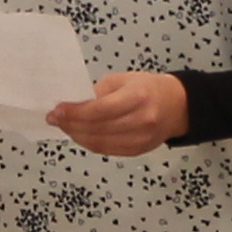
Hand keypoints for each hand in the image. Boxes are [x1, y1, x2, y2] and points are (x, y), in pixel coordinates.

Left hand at [48, 72, 190, 157]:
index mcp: (138, 97)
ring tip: (64, 126)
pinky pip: (106, 150)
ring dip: (76, 135)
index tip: (58, 110)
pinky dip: (88, 143)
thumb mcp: (123, 80)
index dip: (75, 112)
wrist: (176, 106)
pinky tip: (79, 134)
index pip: (100, 109)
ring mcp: (141, 139)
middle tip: (54, 118)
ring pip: (98, 142)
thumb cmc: (148, 89)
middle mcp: (142, 120)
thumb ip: (98, 92)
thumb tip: (71, 104)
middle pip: (97, 128)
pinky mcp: (137, 150)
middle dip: (70, 124)